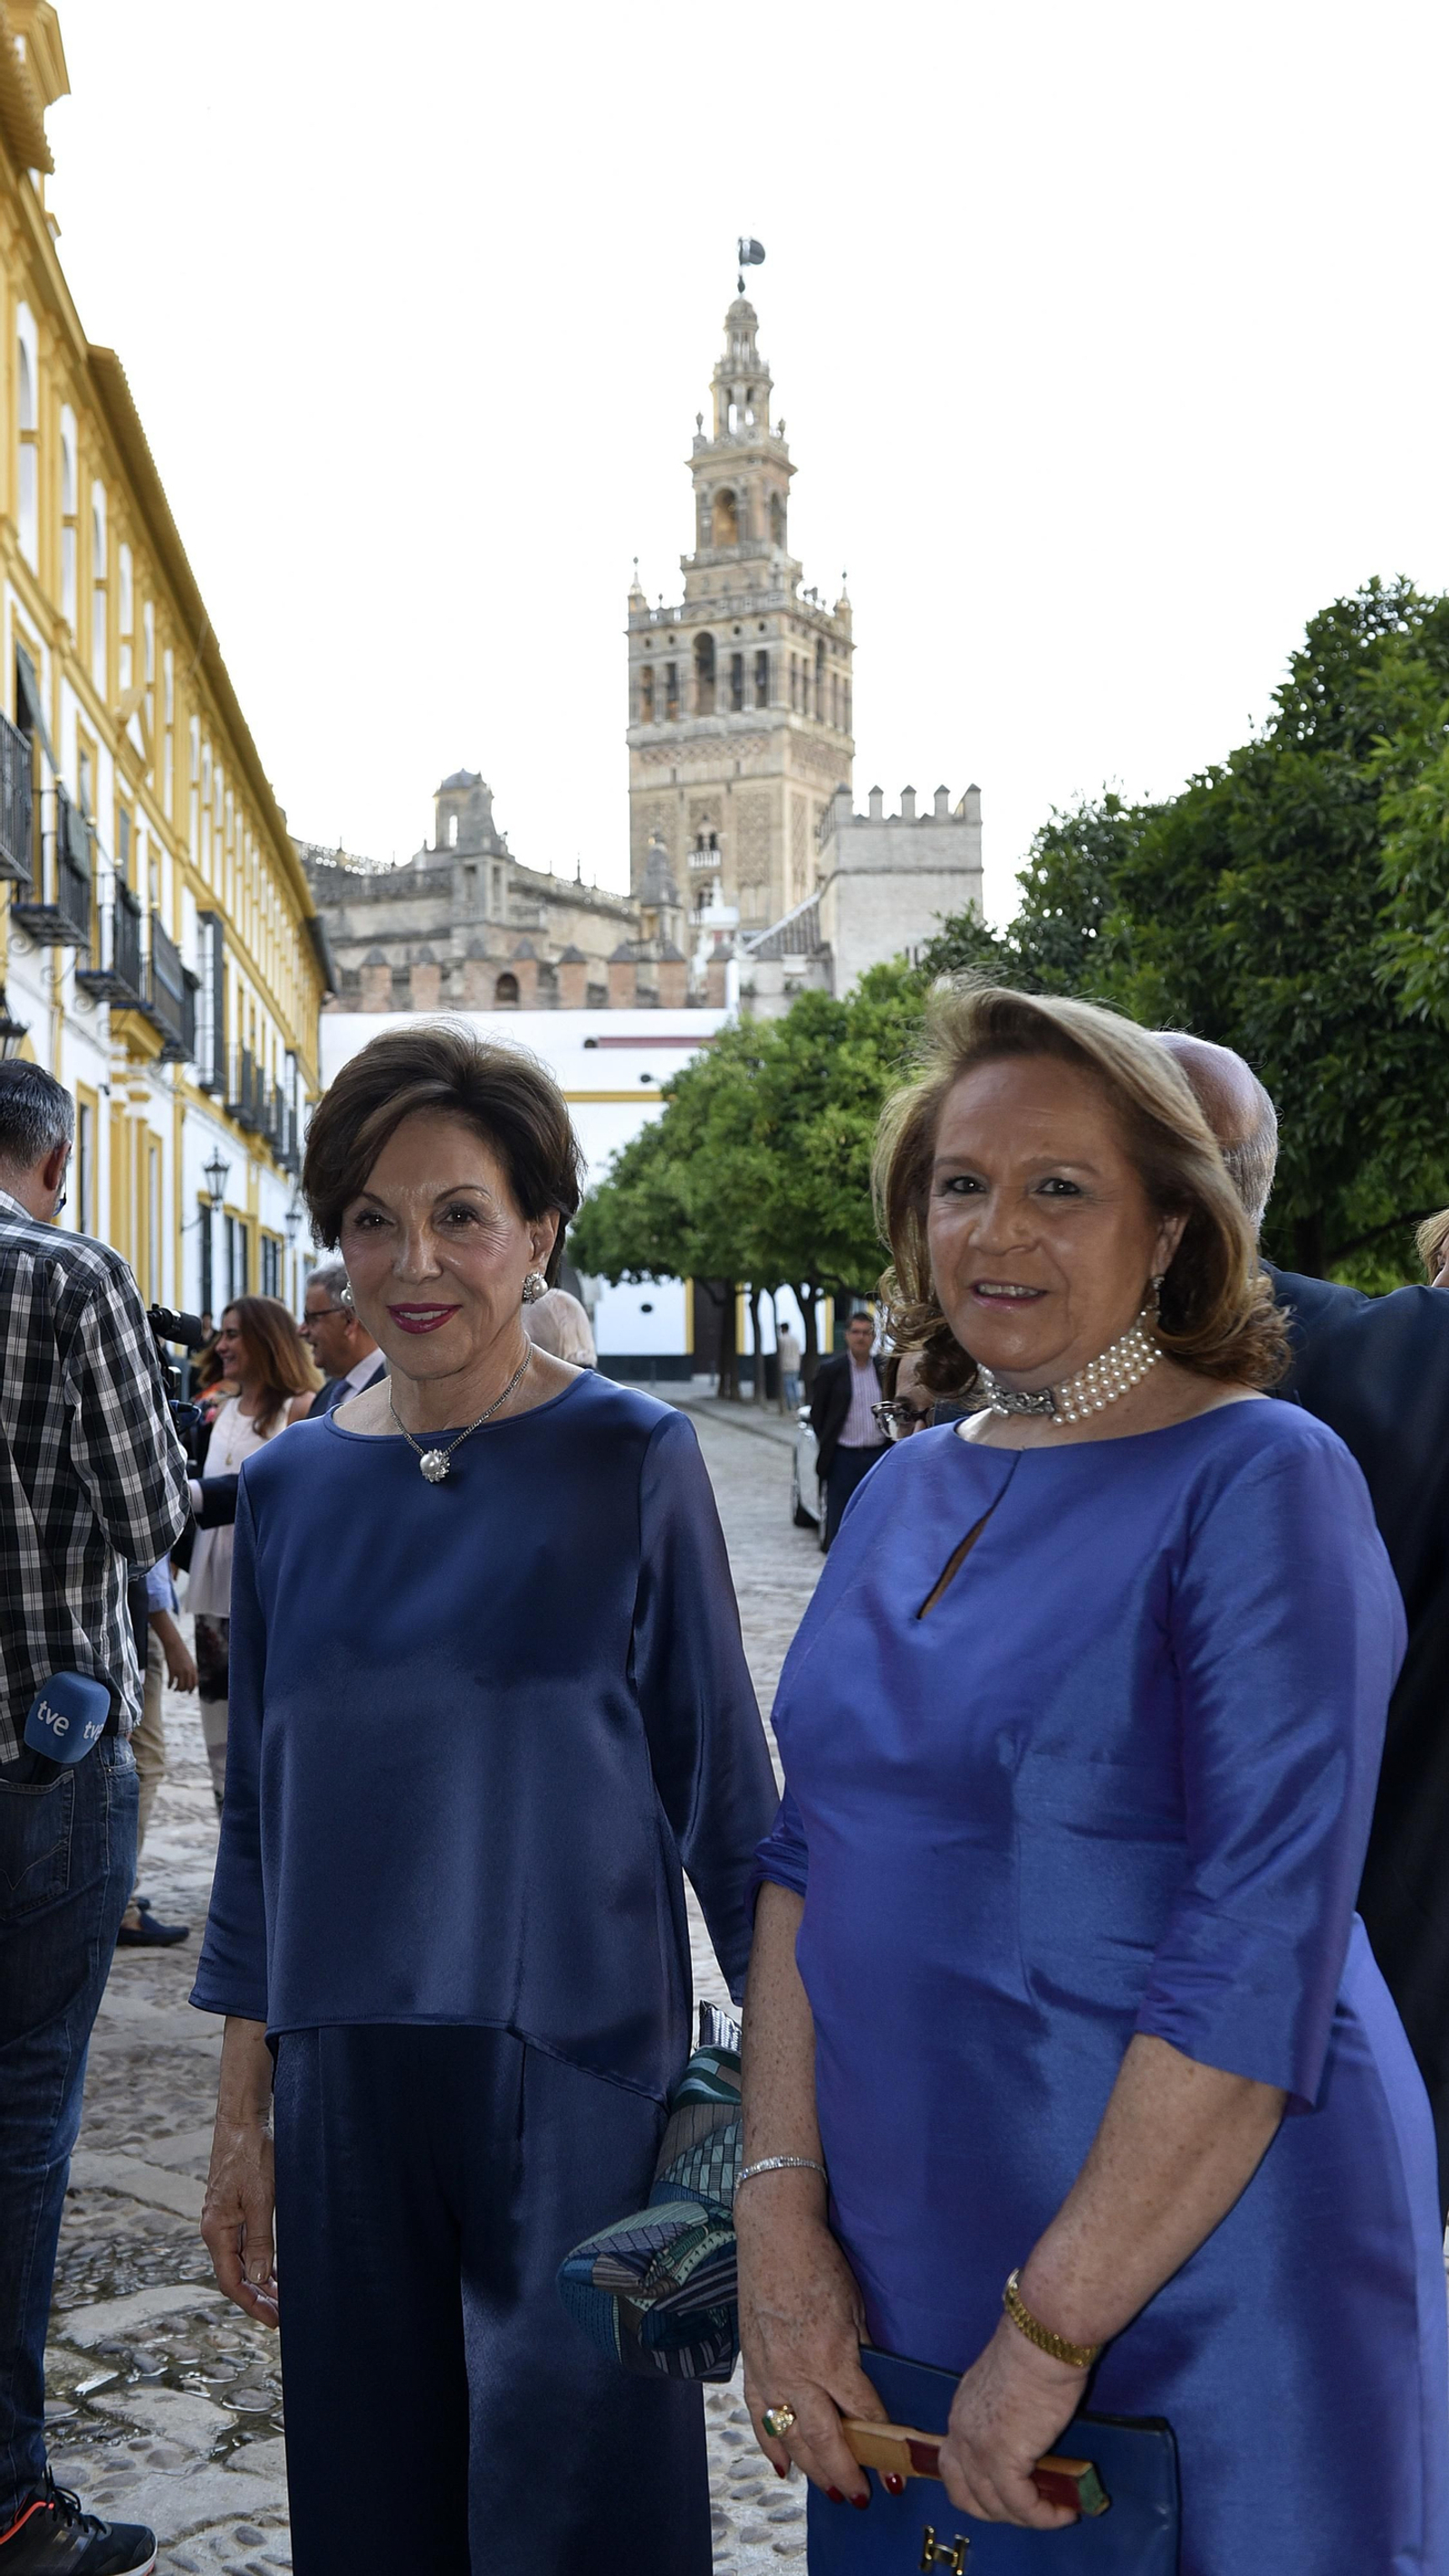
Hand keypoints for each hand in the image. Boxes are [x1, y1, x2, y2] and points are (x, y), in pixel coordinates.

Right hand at [165, 1638, 196, 1692]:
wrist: (174, 1644)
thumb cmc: (181, 1651)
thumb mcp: (189, 1660)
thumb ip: (190, 1669)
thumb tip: (190, 1677)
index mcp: (193, 1668)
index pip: (195, 1683)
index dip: (192, 1689)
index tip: (188, 1692)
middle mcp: (188, 1671)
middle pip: (187, 1687)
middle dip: (183, 1690)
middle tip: (179, 1690)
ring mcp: (180, 1671)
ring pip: (180, 1686)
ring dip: (177, 1689)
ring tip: (174, 1689)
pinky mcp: (172, 1670)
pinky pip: (171, 1682)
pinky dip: (170, 1686)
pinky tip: (168, 1687)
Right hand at [201, 2115, 278, 2327]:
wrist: (241, 2122)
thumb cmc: (251, 2156)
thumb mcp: (261, 2199)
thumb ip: (260, 2240)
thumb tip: (259, 2278)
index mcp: (216, 2230)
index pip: (231, 2281)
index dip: (252, 2303)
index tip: (273, 2320)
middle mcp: (216, 2229)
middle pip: (235, 2274)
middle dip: (258, 2297)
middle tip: (284, 2315)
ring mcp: (224, 2219)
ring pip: (241, 2260)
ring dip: (260, 2280)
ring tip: (283, 2297)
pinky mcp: (234, 2209)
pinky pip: (245, 2244)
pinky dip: (261, 2260)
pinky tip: (276, 2269)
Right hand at [737, 2183, 885, 2502]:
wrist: (774, 2233)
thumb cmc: (821, 2263)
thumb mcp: (855, 2306)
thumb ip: (860, 2352)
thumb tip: (872, 2392)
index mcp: (831, 2356)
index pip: (861, 2414)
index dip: (879, 2447)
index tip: (894, 2474)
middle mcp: (798, 2372)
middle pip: (823, 2437)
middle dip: (844, 2472)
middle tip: (861, 2497)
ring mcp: (770, 2371)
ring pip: (790, 2435)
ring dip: (811, 2468)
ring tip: (831, 2492)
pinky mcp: (751, 2364)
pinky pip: (758, 2416)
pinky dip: (770, 2445)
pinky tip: (783, 2468)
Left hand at [938, 2317, 1084, 2526]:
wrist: (1043, 2339)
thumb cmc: (1033, 2350)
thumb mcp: (1006, 2385)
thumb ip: (1005, 2413)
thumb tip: (1027, 2434)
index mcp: (961, 2412)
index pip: (952, 2468)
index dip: (976, 2490)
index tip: (1006, 2497)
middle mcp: (961, 2433)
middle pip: (966, 2495)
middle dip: (998, 2513)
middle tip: (1031, 2511)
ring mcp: (978, 2449)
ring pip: (994, 2507)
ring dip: (1026, 2518)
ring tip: (1056, 2511)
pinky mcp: (1003, 2459)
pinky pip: (1022, 2505)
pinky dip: (1044, 2516)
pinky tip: (1065, 2512)